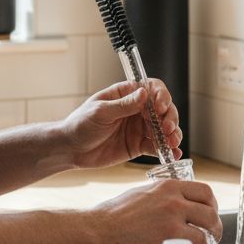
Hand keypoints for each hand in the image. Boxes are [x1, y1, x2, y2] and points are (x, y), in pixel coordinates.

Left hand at [59, 80, 181, 169]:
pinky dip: (167, 150)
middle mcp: (137, 109)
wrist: (71, 149)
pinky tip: (173, 155)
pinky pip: (157, 146)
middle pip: (163, 109)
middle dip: (169, 117)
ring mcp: (139, 128)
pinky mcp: (139, 145)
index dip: (161, 96)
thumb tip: (144, 94)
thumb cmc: (80, 124)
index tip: (160, 107)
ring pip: (164, 128)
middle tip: (167, 129)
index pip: (152, 88)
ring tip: (173, 143)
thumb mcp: (100, 112)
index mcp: (127, 94)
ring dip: (172, 134)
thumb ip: (123, 105)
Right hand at [90, 179, 220, 243]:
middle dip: (214, 229)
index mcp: (168, 188)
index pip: (205, 192)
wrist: (96, 233)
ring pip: (203, 239)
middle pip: (210, 215)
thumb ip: (164, 196)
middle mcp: (173, 205)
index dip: (212, 205)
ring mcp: (171, 228)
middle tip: (211, 237)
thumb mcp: (142, 193)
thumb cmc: (113, 215)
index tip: (210, 215)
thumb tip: (179, 204)